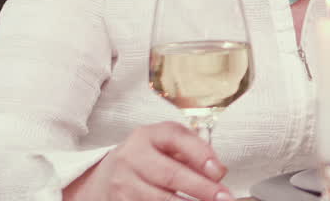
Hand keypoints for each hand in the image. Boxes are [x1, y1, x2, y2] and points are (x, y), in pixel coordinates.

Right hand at [63, 121, 233, 200]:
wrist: (105, 177)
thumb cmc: (148, 157)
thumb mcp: (167, 144)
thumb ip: (193, 151)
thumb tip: (218, 172)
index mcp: (147, 135)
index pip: (177, 138)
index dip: (201, 155)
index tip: (219, 172)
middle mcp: (131, 157)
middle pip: (170, 174)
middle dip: (201, 188)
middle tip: (224, 197)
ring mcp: (122, 183)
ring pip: (160, 198)